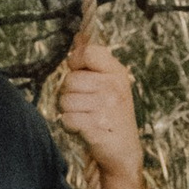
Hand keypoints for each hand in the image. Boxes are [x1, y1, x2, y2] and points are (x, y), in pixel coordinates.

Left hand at [55, 36, 140, 180]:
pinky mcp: (96, 128)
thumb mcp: (110, 83)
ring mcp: (106, 109)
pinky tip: (83, 128)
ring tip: (85, 116)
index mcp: (117, 73)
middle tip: (85, 104)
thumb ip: (93, 60)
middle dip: (70, 93)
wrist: (124, 152)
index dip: (76, 62)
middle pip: (70, 79)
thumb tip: (78, 36)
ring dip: (69, 110)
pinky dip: (69, 125)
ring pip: (64, 100)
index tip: (81, 73)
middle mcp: (114, 88)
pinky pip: (66, 119)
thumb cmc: (112, 114)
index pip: (89, 52)